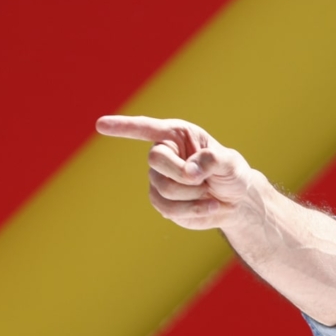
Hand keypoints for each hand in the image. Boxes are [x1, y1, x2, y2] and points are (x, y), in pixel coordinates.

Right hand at [96, 115, 262, 231]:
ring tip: (209, 192)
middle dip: (182, 173)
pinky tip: (208, 206)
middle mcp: (164, 154)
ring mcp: (159, 178)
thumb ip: (214, 160)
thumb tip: (190, 170)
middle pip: (156, 160)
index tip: (100, 125)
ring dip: (192, 194)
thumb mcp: (231, 163)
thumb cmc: (232, 174)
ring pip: (163, 188)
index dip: (123, 127)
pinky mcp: (161, 201)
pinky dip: (192, 210)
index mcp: (177, 135)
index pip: (146, 128)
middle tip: (204, 180)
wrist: (235, 201)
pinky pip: (168, 208)